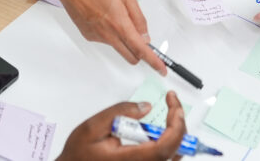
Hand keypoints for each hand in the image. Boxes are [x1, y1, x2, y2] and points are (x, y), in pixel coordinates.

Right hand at [24, 0, 165, 72]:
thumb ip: (138, 17)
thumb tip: (145, 35)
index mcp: (120, 24)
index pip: (140, 49)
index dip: (153, 61)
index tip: (161, 69)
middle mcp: (108, 35)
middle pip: (130, 56)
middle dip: (140, 52)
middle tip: (142, 38)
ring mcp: (97, 37)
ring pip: (118, 47)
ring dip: (124, 39)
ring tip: (116, 15)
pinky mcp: (89, 36)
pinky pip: (107, 40)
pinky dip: (111, 33)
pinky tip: (105, 16)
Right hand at [59, 91, 186, 159]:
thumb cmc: (79, 154)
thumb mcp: (92, 127)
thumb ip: (120, 113)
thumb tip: (146, 107)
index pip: (163, 148)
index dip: (175, 126)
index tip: (174, 106)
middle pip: (174, 152)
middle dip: (179, 124)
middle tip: (174, 103)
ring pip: (173, 157)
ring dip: (177, 134)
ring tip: (170, 113)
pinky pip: (165, 159)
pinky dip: (170, 142)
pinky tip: (163, 129)